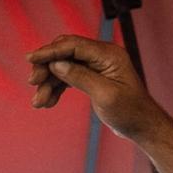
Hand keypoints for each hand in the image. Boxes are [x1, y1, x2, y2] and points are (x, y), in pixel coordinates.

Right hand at [25, 33, 162, 139]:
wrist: (142, 127)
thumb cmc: (130, 112)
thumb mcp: (105, 95)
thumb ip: (80, 77)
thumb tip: (56, 63)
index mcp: (109, 54)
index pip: (73, 45)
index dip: (50, 51)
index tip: (31, 59)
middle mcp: (102, 56)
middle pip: (65, 53)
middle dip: (46, 67)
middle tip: (33, 83)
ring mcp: (96, 66)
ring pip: (63, 67)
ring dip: (49, 83)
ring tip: (38, 102)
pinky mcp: (92, 78)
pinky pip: (68, 77)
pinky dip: (56, 88)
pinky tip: (47, 102)